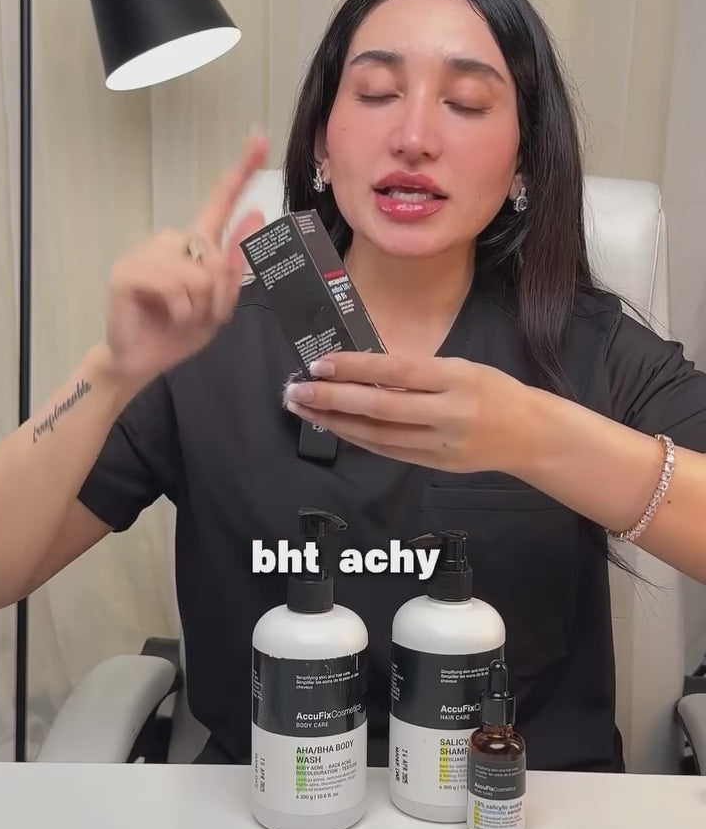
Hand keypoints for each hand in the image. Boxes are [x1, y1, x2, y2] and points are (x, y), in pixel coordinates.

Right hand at [104, 133, 267, 387]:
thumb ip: (235, 262)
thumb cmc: (178, 332)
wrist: (142, 361)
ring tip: (180, 317)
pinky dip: (182, 310)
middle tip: (200, 316)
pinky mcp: (128, 270)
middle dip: (219, 296)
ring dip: (200, 306)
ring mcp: (146, 251)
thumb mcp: (219, 303)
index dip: (242, 170)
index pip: (220, 201)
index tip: (259, 137)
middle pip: (217, 255)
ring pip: (200, 274)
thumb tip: (255, 213)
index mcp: (195, 244)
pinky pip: (176, 285)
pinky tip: (167, 316)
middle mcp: (171, 239)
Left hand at [284, 350, 527, 473]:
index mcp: (458, 378)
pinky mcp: (436, 465)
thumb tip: (362, 368)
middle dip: (334, 399)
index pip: (398, 371)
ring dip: (337, 422)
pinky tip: (335, 427)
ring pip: (379, 435)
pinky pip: (389, 451)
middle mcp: (450, 412)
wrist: (531, 435)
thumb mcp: (463, 366)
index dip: (356, 368)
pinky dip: (359, 439)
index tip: (321, 364)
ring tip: (305, 410)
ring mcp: (442, 444)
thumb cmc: (494, 391)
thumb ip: (418, 371)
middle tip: (297, 391)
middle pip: (382, 407)